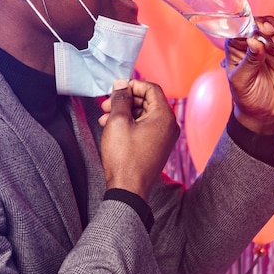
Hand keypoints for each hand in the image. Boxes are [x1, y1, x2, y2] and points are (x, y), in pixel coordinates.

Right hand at [98, 79, 179, 200]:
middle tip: (107, 103)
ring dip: (125, 112)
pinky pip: (145, 127)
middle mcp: (169, 125)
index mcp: (164, 116)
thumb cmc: (124, 158)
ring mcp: (164, 137)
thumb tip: (121, 85)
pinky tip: (112, 127)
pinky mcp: (157, 146)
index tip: (117, 88)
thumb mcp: (118, 122)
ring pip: (144, 114)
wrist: (128, 189)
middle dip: (126, 99)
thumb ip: (120, 99)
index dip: (133, 85)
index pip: (151, 88)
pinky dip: (130, 123)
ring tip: (105, 117)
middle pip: (148, 100)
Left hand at [224, 16, 273, 133]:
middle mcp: (257, 41)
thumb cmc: (247, 96)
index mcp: (239, 45)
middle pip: (270, 23)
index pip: (247, 25)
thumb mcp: (242, 81)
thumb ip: (249, 61)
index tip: (266, 31)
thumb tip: (254, 41)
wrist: (265, 114)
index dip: (257, 24)